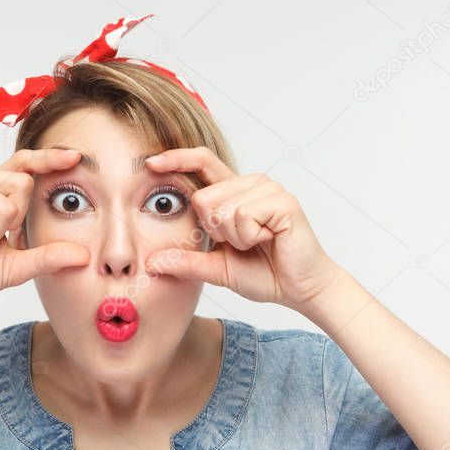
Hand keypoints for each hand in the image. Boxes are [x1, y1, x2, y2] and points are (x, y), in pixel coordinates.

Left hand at [143, 146, 343, 314]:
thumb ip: (186, 262)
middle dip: (215, 231)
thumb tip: (151, 262)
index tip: (151, 163)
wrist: (299, 289)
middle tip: (243, 243)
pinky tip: (270, 240)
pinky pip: (243, 216)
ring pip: (222, 209)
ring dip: (235, 237)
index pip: (202, 163)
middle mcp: (251, 184)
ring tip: (259, 242)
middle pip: (203, 198)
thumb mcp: (216, 269)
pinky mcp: (282, 201)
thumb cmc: (264, 274)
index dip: (177, 159)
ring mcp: (268, 189)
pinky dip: (250, 237)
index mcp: (234, 193)